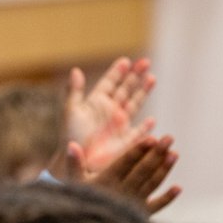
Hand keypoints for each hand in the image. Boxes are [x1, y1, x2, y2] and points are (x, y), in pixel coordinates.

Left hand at [63, 57, 156, 173]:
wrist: (75, 161)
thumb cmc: (70, 137)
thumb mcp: (71, 112)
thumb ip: (74, 91)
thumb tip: (75, 70)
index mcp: (96, 103)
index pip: (109, 83)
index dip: (117, 72)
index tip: (126, 60)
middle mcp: (108, 112)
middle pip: (125, 89)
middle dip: (135, 76)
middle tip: (146, 61)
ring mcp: (118, 126)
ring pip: (134, 105)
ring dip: (143, 92)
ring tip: (151, 78)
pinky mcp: (125, 142)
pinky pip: (138, 132)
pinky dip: (146, 127)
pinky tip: (152, 120)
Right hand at [65, 133, 180, 214]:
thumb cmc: (80, 201)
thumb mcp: (74, 183)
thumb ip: (74, 164)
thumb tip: (72, 144)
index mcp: (108, 181)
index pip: (125, 162)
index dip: (138, 150)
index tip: (150, 138)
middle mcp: (123, 191)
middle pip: (143, 170)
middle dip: (156, 153)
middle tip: (169, 138)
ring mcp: (133, 203)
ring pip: (152, 184)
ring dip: (164, 169)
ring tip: (175, 154)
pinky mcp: (140, 215)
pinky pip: (156, 206)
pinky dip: (167, 198)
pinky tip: (178, 188)